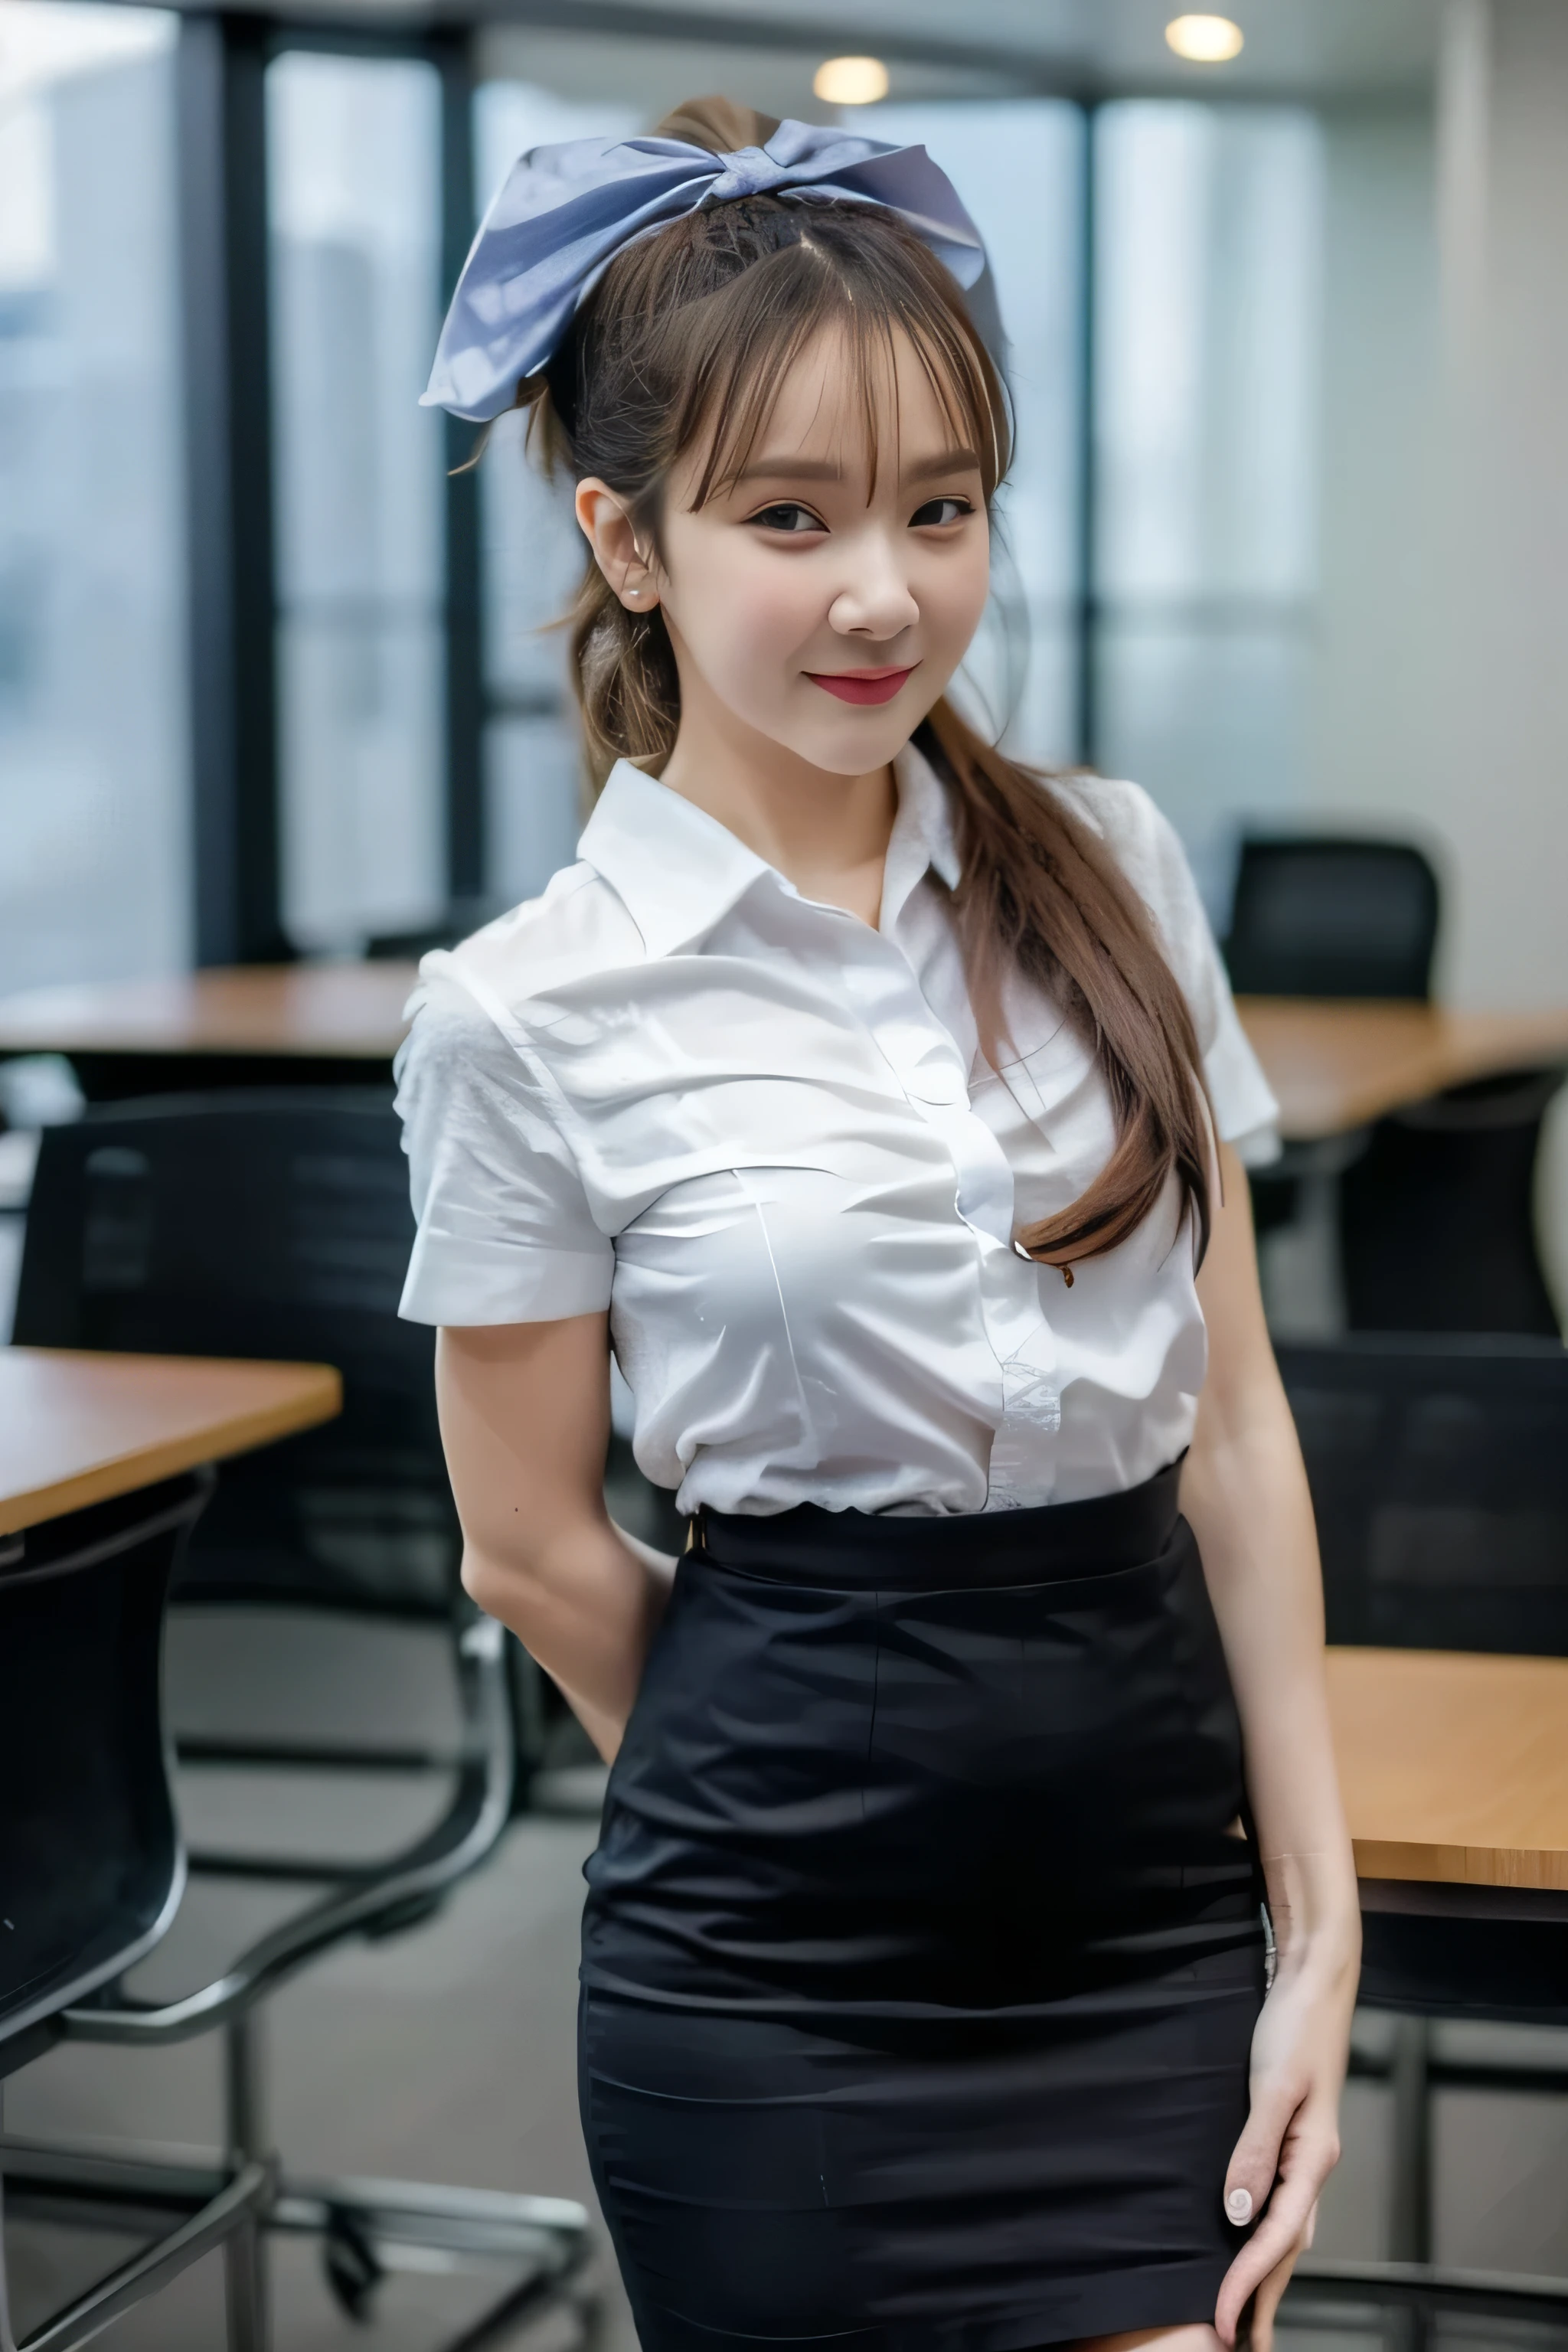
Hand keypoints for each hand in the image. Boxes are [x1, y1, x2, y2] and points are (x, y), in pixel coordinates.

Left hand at [1214, 1922, 1357, 2350]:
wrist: (1316, 1981)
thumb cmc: (1295, 2027)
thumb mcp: (1272, 2086)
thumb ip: (1254, 2149)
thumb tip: (1237, 2213)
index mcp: (1311, 2158)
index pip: (1276, 2239)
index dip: (1247, 2284)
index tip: (1221, 2323)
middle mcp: (1312, 2162)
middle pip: (1288, 2247)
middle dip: (1264, 2298)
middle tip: (1240, 2345)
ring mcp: (1305, 2149)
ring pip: (1289, 2228)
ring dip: (1269, 2271)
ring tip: (1247, 2310)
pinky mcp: (1292, 2133)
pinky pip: (1282, 2199)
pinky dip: (1269, 2232)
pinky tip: (1252, 2236)